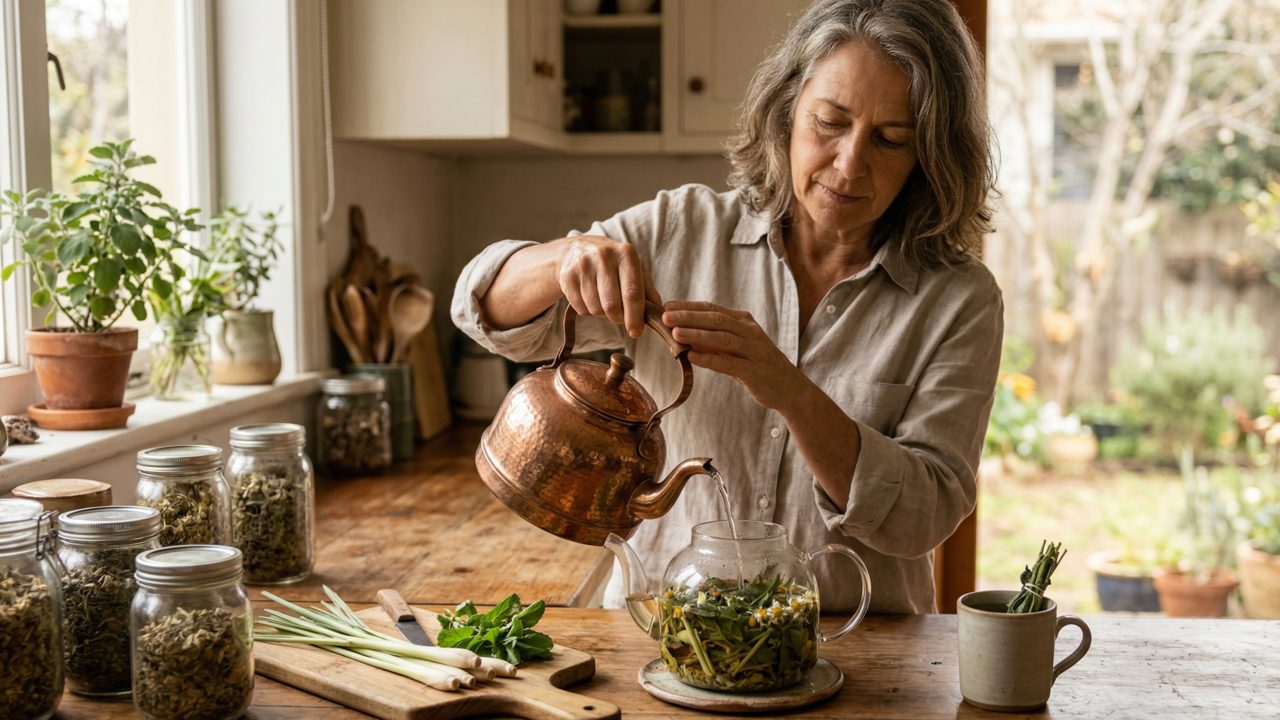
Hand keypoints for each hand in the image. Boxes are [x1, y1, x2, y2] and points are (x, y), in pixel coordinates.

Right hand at [557, 236, 662, 337]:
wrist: (575, 250)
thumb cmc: (612, 262)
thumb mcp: (633, 268)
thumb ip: (648, 289)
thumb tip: (659, 313)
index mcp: (626, 253)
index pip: (632, 292)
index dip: (635, 316)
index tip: (636, 332)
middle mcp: (604, 256)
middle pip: (612, 305)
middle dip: (619, 318)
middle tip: (621, 316)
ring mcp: (583, 265)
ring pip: (596, 309)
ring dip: (603, 314)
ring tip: (604, 300)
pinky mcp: (567, 276)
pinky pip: (582, 309)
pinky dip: (588, 310)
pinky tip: (590, 297)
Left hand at [662, 301, 804, 409]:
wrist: (787, 386)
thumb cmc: (756, 365)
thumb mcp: (735, 348)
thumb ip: (713, 340)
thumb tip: (682, 334)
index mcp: (743, 321)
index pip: (712, 308)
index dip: (689, 306)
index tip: (667, 306)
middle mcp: (749, 331)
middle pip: (715, 319)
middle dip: (688, 317)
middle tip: (665, 316)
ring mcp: (754, 350)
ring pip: (722, 338)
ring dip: (697, 335)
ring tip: (675, 333)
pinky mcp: (754, 371)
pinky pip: (729, 363)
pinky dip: (709, 360)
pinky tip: (692, 358)